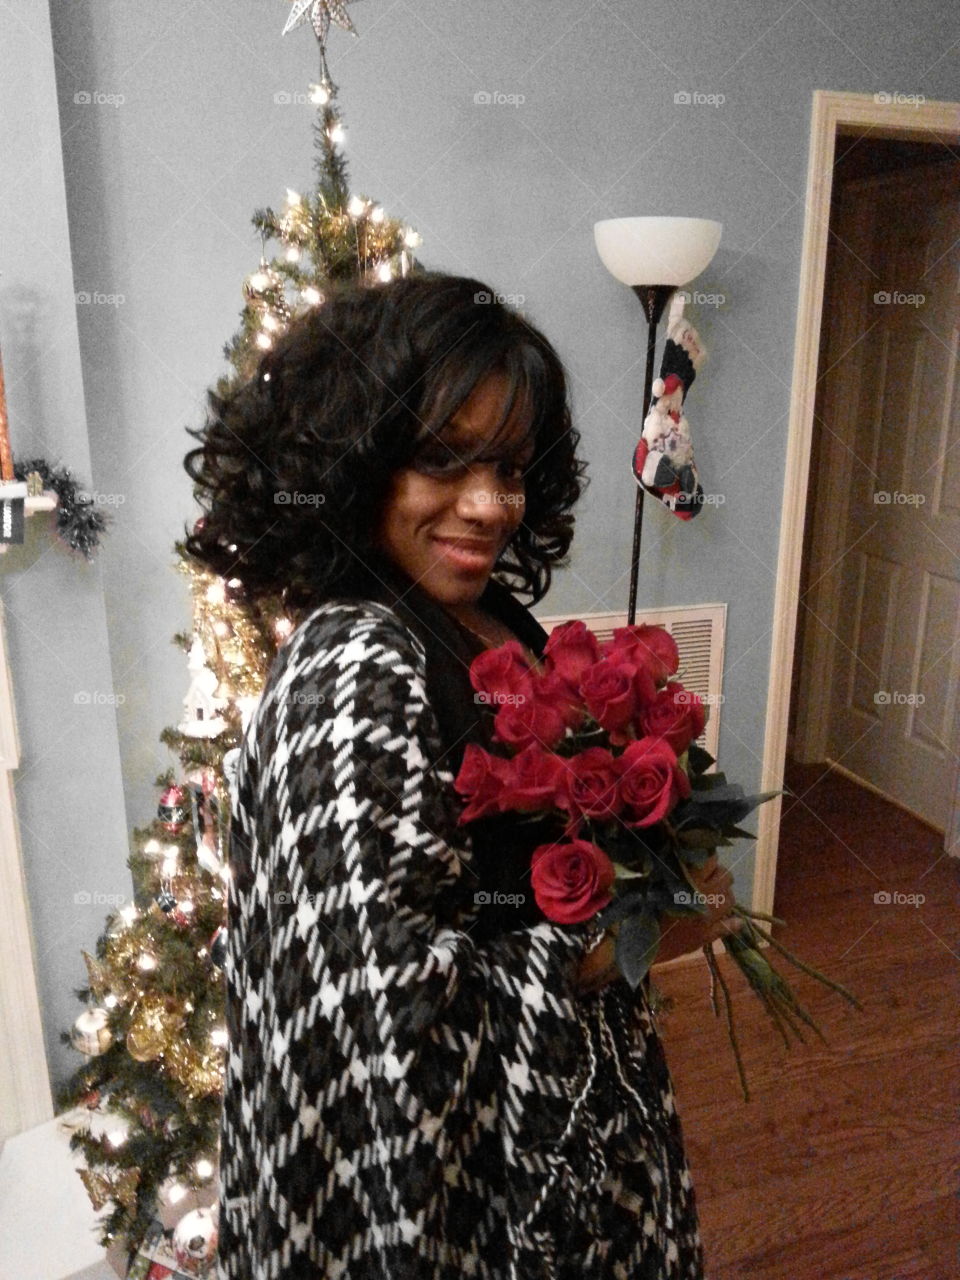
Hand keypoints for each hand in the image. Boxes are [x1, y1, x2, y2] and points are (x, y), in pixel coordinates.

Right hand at [574, 856, 740, 992]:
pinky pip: (728, 927)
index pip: (711, 860)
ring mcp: (708, 918)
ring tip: (712, 897)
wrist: (635, 944)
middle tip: (706, 878)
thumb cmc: (637, 909)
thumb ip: (671, 869)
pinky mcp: (707, 936)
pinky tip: (730, 920)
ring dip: (724, 895)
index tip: (698, 861)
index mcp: (688, 881)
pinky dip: (732, 922)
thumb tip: (685, 855)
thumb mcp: (652, 883)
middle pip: (726, 876)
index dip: (706, 858)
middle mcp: (703, 897)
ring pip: (731, 899)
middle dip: (718, 874)